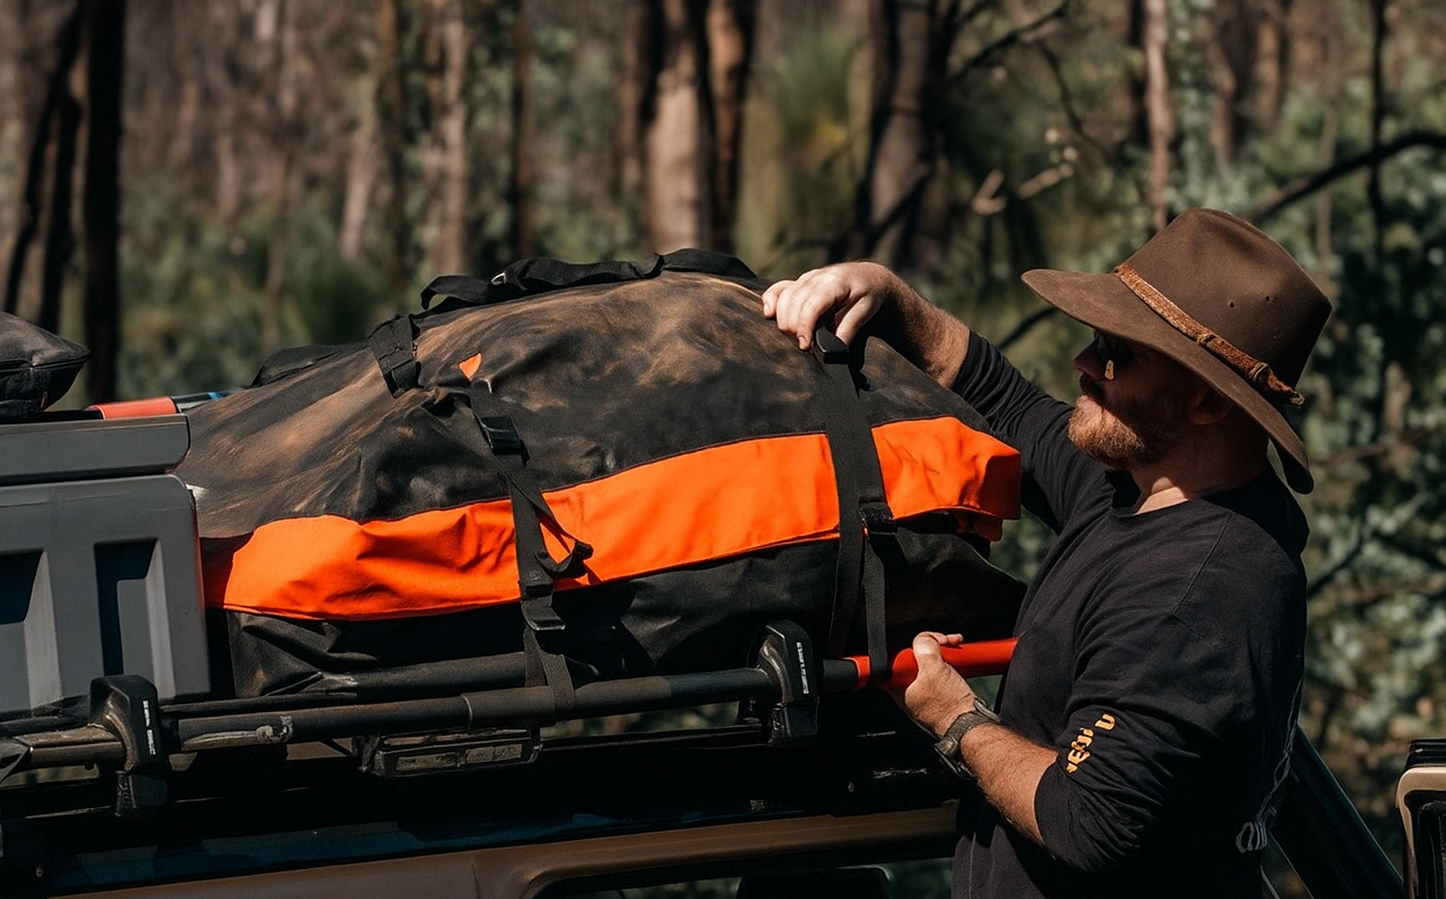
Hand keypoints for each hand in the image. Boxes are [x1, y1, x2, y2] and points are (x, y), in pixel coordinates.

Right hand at [760, 262, 898, 350]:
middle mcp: (816, 277)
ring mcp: (806, 278)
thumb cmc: (869, 294)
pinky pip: (779, 289)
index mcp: (834, 283)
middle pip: (793, 303)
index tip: (805, 345)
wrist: (870, 276)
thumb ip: (848, 330)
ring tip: (794, 336)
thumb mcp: (865, 312)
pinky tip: (768, 314)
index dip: (804, 327)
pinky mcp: (800, 281)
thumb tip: (833, 349)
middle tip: (803, 344)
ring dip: (783, 320)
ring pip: (784, 298)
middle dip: (794, 327)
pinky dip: (771, 300)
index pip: (811, 305)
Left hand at [894, 631, 978, 736]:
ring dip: (943, 655)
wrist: (972, 726)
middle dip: (932, 648)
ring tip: (954, 652)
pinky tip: (958, 663)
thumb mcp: (934, 668)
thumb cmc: (949, 707)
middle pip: (915, 659)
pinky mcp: (940, 696)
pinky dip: (949, 666)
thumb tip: (924, 638)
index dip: (913, 647)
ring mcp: (925, 695)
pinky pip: (940, 674)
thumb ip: (924, 647)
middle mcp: (909, 692)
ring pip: (930, 665)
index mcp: (898, 688)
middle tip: (944, 645)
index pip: (897, 658)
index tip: (926, 644)